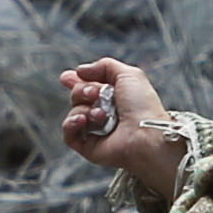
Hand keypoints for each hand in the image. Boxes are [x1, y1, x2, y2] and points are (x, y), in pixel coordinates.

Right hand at [61, 58, 182, 208]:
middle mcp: (104, 112)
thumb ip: (104, 66)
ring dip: (83, 109)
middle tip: (96, 94)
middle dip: (82, 90)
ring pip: (74, 112)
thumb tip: (80, 71)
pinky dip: (71, 124)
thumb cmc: (143, 106)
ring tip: (102, 114)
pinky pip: (69, 134)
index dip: (77, 80)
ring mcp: (96, 130)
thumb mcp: (128, 74)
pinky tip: (83, 121)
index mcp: (114, 96)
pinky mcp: (89, 147)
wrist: (145, 134)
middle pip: (78, 95)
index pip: (88, 85)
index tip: (67, 76)